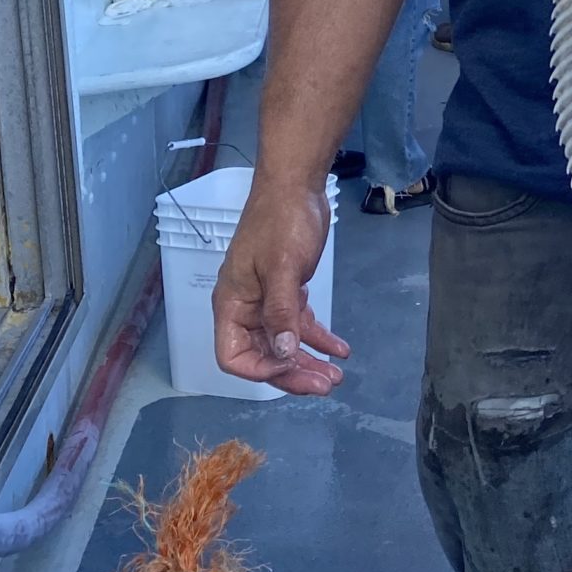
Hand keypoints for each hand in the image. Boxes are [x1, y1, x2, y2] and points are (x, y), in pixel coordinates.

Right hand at [211, 176, 350, 392]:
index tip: (292, 366)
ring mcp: (266, 300)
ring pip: (284, 343)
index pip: (233, 356)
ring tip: (336, 377)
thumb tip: (284, 354)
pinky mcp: (287, 290)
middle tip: (326, 385)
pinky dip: (318, 338)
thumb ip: (281, 312)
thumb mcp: (282, 267)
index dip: (261, 370)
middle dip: (292, 373)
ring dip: (308, 360)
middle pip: (263, 355)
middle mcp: (246, 308)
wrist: (296, 186)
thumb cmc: (281, 222)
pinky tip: (340, 349)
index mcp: (231, 305)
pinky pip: (299, 323)